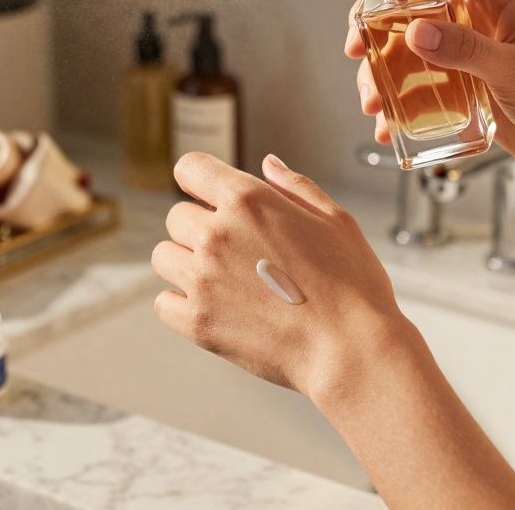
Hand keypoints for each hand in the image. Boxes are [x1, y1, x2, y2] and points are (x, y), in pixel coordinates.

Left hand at [153, 152, 409, 398]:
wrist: (350, 349)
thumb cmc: (352, 285)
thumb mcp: (335, 220)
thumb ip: (295, 187)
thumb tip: (268, 164)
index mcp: (247, 201)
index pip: (190, 168)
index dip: (200, 180)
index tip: (210, 196)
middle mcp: (216, 235)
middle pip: (177, 216)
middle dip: (200, 226)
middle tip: (236, 250)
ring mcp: (202, 280)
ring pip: (164, 256)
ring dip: (185, 263)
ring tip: (223, 279)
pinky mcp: (197, 322)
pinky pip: (162, 303)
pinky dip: (181, 304)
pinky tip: (214, 306)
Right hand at [346, 0, 514, 175]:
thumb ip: (468, 51)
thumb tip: (415, 31)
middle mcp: (474, 9)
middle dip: (373, 15)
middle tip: (357, 45)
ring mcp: (463, 43)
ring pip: (403, 37)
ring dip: (378, 66)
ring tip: (373, 100)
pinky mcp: (456, 77)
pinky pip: (413, 77)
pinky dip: (394, 97)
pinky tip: (388, 122)